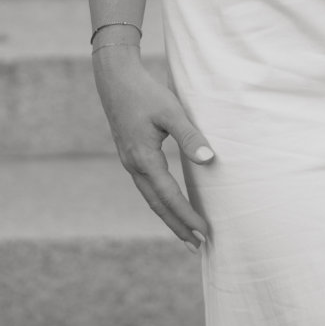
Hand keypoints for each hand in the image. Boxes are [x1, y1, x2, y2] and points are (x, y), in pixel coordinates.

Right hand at [92, 43, 212, 247]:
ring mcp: (129, 162)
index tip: (204, 232)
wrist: (115, 79)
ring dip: (168, 216)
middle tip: (196, 246)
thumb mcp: (172, 111)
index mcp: (144, 159)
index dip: (187, 215)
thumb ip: (190, 136)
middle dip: (177, 226)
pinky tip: (169, 203)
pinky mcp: (130, 155)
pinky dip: (160, 200)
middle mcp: (134, 166)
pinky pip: (147, 186)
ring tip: (185, 233)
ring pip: (151, 198)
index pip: (169, 196)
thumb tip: (209, 160)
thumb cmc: (146, 92)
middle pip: (157, 205)